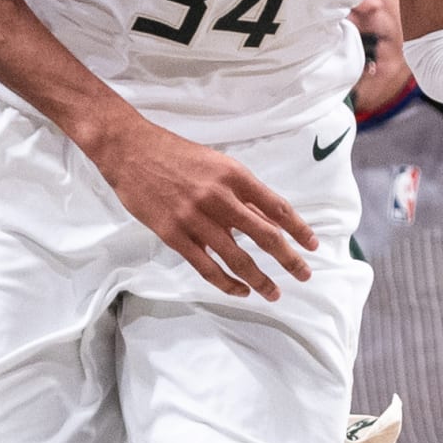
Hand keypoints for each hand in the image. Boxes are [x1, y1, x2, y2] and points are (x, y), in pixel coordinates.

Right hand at [97, 116, 316, 300]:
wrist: (130, 150)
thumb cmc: (175, 154)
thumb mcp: (217, 164)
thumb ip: (242, 192)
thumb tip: (269, 218)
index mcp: (234, 175)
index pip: (277, 207)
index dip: (298, 229)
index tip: (312, 245)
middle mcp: (219, 197)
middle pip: (264, 236)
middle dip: (289, 260)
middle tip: (304, 275)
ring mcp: (196, 218)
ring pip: (237, 258)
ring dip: (260, 279)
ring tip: (274, 293)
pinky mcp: (174, 235)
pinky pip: (206, 267)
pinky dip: (226, 283)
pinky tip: (240, 291)